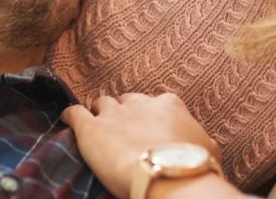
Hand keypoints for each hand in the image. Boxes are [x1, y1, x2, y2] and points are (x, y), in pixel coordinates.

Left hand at [62, 93, 220, 198]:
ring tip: (98, 126)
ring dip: (100, 113)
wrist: (167, 174)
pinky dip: (70, 115)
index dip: (149, 116)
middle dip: (124, 112)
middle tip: (123, 130)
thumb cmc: (192, 165)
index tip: (148, 128)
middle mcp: (140, 103)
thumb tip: (206, 148)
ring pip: (101, 103)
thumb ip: (201, 141)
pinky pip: (74, 113)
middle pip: (126, 100)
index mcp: (169, 104)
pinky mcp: (90, 128)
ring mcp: (113, 113)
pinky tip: (67, 119)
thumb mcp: (209, 149)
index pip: (155, 102)